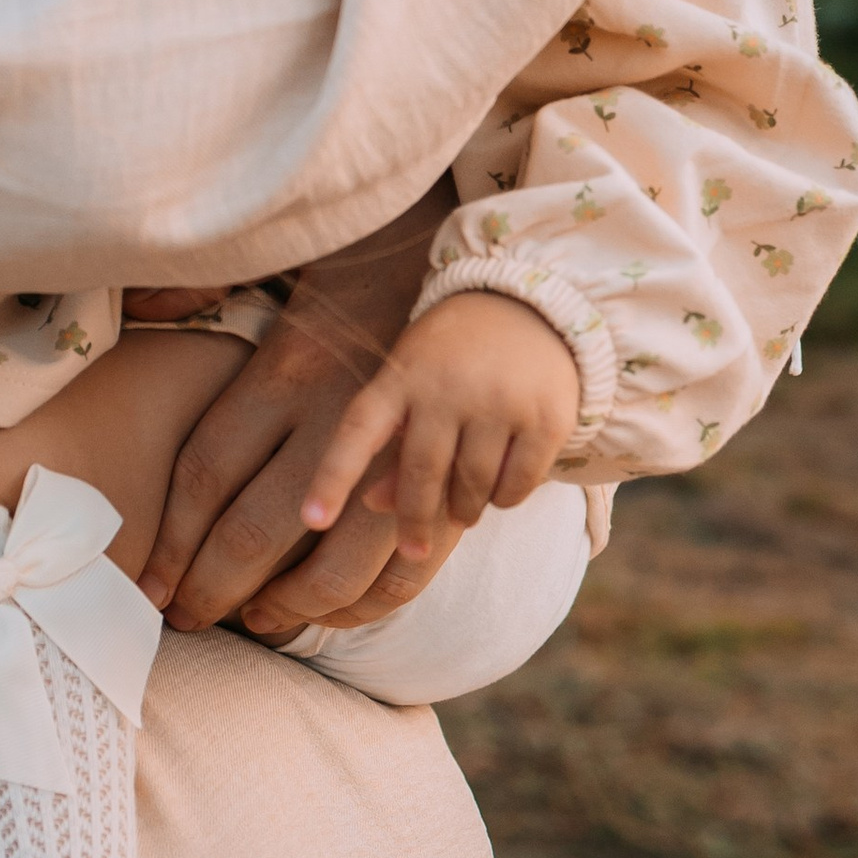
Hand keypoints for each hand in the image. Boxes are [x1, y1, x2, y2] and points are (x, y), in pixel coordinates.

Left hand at [139, 183, 455, 634]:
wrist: (476, 266)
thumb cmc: (365, 270)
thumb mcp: (282, 265)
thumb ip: (204, 290)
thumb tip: (137, 311)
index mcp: (285, 369)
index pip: (207, 472)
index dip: (172, 540)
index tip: (152, 586)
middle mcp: (336, 417)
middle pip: (256, 531)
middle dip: (215, 590)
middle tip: (189, 618)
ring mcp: (395, 455)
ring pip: (335, 565)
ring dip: (293, 608)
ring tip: (263, 621)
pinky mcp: (449, 479)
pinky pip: (411, 566)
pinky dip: (373, 601)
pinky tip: (341, 611)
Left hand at [296, 292, 581, 564]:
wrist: (531, 307)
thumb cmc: (454, 357)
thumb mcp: (413, 384)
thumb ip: (394, 443)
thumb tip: (374, 504)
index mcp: (402, 375)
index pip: (358, 430)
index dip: (332, 478)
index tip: (311, 521)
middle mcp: (449, 385)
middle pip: (422, 474)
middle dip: (414, 523)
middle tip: (412, 550)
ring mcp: (500, 399)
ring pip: (472, 487)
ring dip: (464, 510)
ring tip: (463, 509)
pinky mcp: (546, 416)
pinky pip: (516, 485)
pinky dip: (504, 499)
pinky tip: (499, 489)